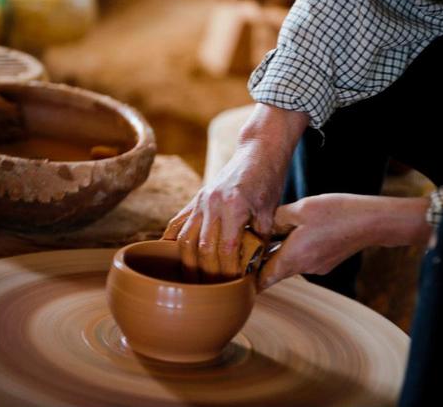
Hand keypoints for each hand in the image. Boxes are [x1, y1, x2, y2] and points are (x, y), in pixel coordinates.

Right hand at [162, 104, 308, 281]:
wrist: (258, 151)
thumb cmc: (268, 180)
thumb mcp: (271, 211)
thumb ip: (260, 239)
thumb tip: (252, 269)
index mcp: (235, 206)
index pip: (226, 248)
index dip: (227, 271)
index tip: (232, 286)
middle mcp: (212, 203)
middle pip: (201, 248)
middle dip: (206, 273)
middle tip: (212, 291)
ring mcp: (200, 201)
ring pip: (184, 239)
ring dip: (187, 263)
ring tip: (193, 281)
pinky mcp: (195, 199)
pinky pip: (177, 224)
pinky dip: (172, 242)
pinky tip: (172, 259)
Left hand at [259, 193, 431, 289]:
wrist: (372, 221)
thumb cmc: (336, 212)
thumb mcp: (300, 209)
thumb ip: (275, 220)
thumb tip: (259, 229)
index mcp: (292, 258)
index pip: (261, 280)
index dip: (246, 279)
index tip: (234, 270)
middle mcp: (303, 268)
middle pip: (273, 272)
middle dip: (261, 261)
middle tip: (246, 246)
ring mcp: (317, 267)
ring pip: (288, 263)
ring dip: (279, 252)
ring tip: (274, 232)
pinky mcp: (327, 262)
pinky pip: (303, 258)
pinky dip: (296, 248)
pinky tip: (301, 231)